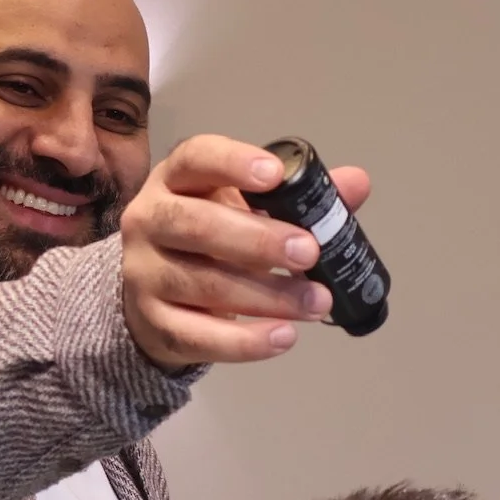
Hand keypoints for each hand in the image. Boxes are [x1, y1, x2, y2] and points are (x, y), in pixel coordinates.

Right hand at [120, 135, 371, 371]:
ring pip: (203, 284)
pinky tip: (284, 337)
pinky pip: (197, 335)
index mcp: (176, 180)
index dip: (232, 163)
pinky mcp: (151, 324)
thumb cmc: (210, 242)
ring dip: (267, 297)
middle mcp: (149, 220)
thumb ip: (300, 197)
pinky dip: (243, 342)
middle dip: (258, 240)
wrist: (156, 297)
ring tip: (317, 303)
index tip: (275, 175)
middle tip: (310, 253)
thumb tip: (356, 184)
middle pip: (196, 225)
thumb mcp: (248, 210)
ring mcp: (143, 274)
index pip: (195, 158)